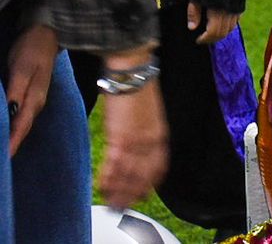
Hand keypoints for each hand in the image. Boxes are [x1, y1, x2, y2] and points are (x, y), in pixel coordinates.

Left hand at [6, 23, 57, 155]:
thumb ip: (16, 92)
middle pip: (22, 129)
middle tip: (2, 161)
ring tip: (4, 150)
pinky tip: (8, 129)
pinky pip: (21, 116)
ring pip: (22, 124)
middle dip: (12, 145)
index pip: (21, 127)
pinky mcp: (30, 94)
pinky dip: (14, 126)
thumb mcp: (22, 69)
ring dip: (12, 137)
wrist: (46, 34)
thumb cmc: (32, 49)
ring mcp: (35, 99)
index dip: (12, 143)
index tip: (4, 159)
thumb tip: (10, 114)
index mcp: (35, 99)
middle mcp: (36, 103)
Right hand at [96, 59, 167, 209]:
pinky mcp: (118, 138)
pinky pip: (113, 165)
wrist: (131, 74)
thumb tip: (140, 146)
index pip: (159, 166)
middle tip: (125, 205)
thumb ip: (148, 133)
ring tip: (113, 203)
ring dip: (119, 191)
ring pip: (128, 174)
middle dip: (134, 192)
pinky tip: (102, 187)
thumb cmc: (139, 90)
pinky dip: (107, 178)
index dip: (151, 182)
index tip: (145, 193)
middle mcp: (150, 141)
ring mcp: (135, 141)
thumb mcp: (151, 114)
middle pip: (143, 175)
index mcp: (160, 135)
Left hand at [187, 1, 239, 45]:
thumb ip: (193, 12)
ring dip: (220, 33)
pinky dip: (228, 26)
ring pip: (230, 29)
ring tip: (210, 33)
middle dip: (212, 39)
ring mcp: (236, 10)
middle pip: (222, 33)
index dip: (205, 39)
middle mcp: (228, 13)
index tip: (197, 40)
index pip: (213, 32)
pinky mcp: (239, 7)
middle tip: (203, 39)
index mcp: (217, 12)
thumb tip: (192, 28)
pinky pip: (235, 21)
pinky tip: (220, 24)